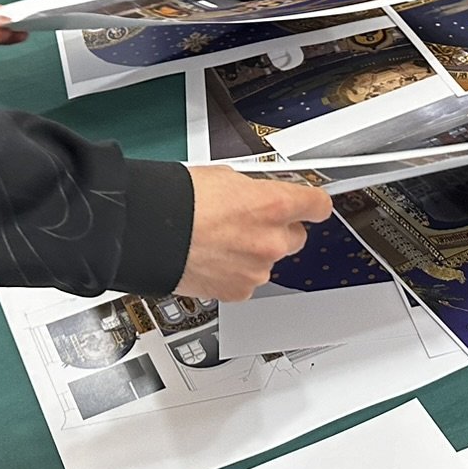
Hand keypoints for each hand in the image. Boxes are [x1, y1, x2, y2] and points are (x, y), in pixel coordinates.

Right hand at [174, 167, 333, 300]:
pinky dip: (235, 272)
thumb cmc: (179, 200)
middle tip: (249, 222)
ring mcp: (257, 269)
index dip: (312, 203)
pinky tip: (214, 258)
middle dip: (278, 229)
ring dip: (253, 252)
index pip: (318, 205)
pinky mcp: (239, 291)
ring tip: (221, 240)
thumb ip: (254, 190)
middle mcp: (271, 240)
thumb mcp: (226, 177)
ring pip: (269, 260)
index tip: (311, 204)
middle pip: (296, 236)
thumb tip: (259, 194)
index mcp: (273, 205)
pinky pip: (248, 280)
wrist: (149, 231)